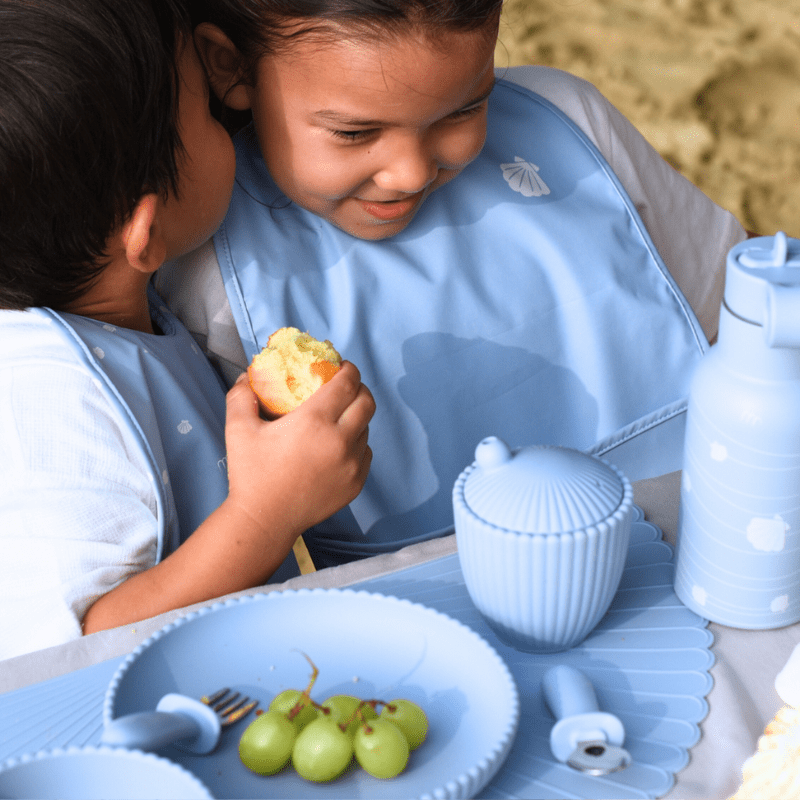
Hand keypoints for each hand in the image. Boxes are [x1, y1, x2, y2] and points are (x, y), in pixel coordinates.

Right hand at [224, 361, 374, 537]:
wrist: (264, 520)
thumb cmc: (251, 474)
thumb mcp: (238, 429)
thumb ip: (241, 396)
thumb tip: (246, 376)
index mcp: (315, 421)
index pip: (347, 383)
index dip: (348, 369)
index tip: (341, 366)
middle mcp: (340, 440)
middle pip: (367, 402)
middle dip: (359, 388)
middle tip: (345, 387)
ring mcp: (352, 464)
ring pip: (366, 429)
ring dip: (356, 417)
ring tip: (339, 418)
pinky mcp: (356, 483)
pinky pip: (365, 453)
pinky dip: (356, 444)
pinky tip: (338, 445)